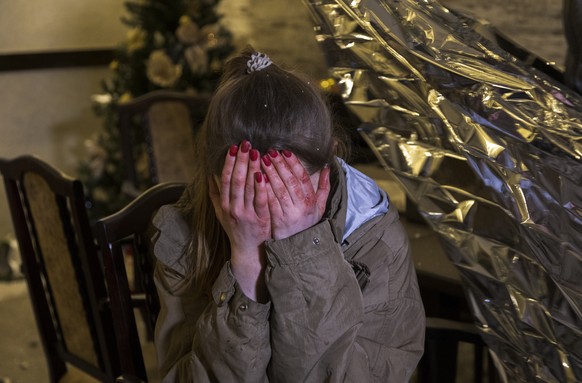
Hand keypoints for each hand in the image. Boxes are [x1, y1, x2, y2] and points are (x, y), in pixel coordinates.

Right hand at [209, 141, 269, 300]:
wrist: (247, 250)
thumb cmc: (234, 227)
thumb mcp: (220, 212)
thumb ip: (215, 193)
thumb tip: (209, 173)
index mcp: (223, 204)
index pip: (225, 179)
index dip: (229, 163)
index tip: (233, 147)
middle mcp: (232, 208)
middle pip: (236, 181)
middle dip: (241, 161)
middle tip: (247, 144)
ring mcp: (246, 214)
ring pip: (248, 188)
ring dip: (252, 169)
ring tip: (257, 153)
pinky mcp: (260, 220)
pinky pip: (260, 201)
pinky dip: (261, 188)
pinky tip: (263, 174)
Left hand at [261, 149, 329, 239]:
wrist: (298, 246)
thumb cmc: (307, 223)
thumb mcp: (320, 207)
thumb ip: (324, 187)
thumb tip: (327, 168)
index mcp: (312, 201)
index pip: (304, 178)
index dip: (294, 164)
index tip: (285, 151)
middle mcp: (302, 207)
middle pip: (291, 182)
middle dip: (280, 165)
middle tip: (270, 152)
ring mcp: (289, 214)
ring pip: (279, 190)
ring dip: (271, 174)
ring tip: (262, 160)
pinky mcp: (277, 220)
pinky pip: (270, 202)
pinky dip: (265, 189)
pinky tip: (258, 178)